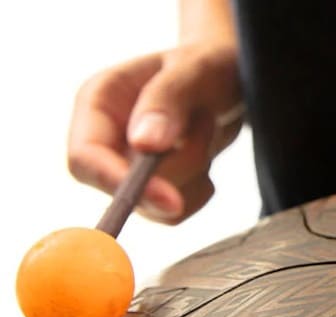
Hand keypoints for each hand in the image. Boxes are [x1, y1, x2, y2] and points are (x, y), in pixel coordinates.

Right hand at [67, 43, 242, 223]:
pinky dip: (202, 188)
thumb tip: (144, 145)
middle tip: (207, 125)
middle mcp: (106, 138)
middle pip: (122, 189)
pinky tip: (207, 149)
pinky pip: (175, 212)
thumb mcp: (195, 70)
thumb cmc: (209, 64)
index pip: (85, 158)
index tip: (170, 199)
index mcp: (98, 102)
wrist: (229, 78)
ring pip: (154, 206)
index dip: (120, 183)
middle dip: (174, 172)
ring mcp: (127, 166)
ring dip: (195, 172)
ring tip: (206, 124)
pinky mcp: (152, 187)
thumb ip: (167, 100)